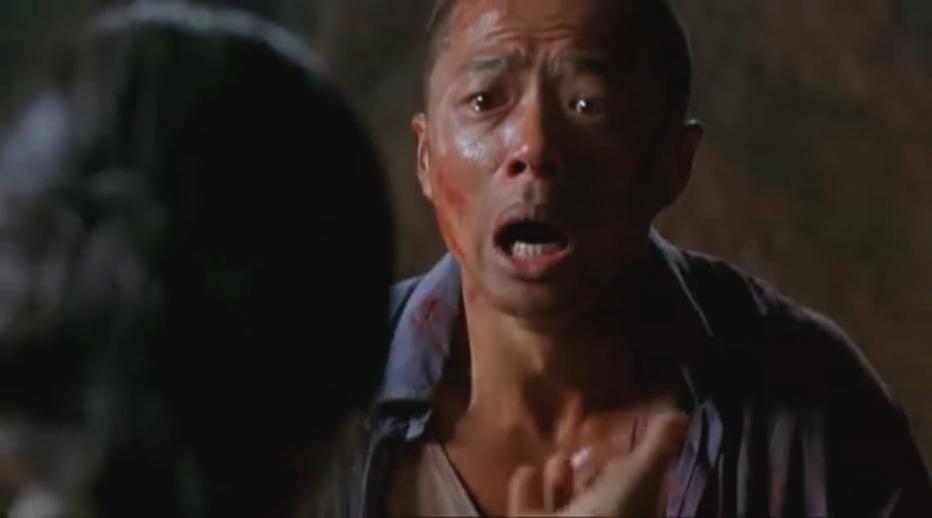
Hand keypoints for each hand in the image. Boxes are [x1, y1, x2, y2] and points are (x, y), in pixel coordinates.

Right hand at [507, 411, 688, 516]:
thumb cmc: (615, 511)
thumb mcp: (643, 472)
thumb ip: (658, 444)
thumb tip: (682, 415)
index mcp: (633, 512)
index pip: (631, 487)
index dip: (622, 464)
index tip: (612, 440)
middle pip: (593, 494)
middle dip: (588, 468)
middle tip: (585, 445)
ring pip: (560, 499)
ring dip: (557, 475)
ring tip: (560, 458)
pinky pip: (526, 504)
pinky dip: (525, 487)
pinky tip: (528, 469)